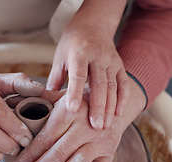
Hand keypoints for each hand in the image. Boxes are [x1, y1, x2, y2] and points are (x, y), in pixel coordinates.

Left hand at [15, 84, 145, 161]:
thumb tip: (14, 102)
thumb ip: (41, 100)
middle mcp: (86, 126)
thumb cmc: (81, 99)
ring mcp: (99, 141)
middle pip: (57, 153)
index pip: (46, 137)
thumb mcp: (63, 94)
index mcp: (70, 111)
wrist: (114, 99)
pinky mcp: (109, 153)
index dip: (30, 153)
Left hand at [47, 0, 129, 128]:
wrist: (93, 25)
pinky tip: (118, 113)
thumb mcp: (60, 57)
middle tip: (95, 126)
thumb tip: (47, 103)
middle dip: (97, 106)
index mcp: (78, 53)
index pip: (78, 74)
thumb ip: (55, 79)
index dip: (75, 92)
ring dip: (110, 107)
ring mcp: (111, 60)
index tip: (72, 109)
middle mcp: (97, 56)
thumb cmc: (72, 44)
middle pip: (99, 83)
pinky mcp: (119, 65)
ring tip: (105, 125)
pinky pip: (123, 83)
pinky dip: (122, 99)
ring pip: (112, 86)